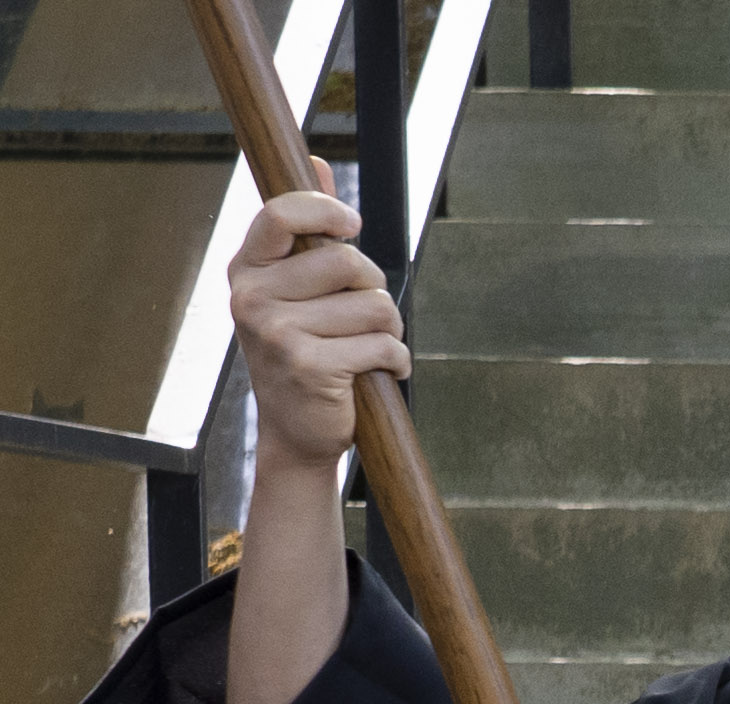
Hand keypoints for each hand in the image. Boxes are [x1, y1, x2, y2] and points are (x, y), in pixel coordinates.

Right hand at [230, 172, 408, 473]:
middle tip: (363, 316)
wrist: (295, 429)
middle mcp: (252, 297)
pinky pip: (383, 345)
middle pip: (348, 262)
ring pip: (375, 306)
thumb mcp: (296, 287)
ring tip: (368, 348)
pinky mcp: (309, 366)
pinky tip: (376, 373)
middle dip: (374, 288)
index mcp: (247, 270)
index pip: (283, 214)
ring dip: (390, 330)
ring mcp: (277, 333)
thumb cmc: (302, 351)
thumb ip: (306, 228)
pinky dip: (395, 361)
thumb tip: (315, 162)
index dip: (327, 211)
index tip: (351, 225)